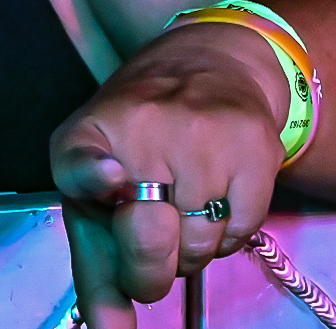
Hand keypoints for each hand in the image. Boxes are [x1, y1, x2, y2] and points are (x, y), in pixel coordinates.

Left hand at [49, 24, 287, 328]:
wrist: (203, 68)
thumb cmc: (136, 147)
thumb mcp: (96, 194)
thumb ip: (98, 266)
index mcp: (86, 137)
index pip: (83, 159)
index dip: (95, 175)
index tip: (113, 180)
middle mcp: (141, 125)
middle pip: (152, 241)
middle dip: (151, 267)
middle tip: (153, 238)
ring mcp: (200, 131)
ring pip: (200, 246)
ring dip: (192, 247)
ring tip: (184, 202)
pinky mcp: (252, 142)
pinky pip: (243, 231)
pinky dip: (230, 233)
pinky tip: (217, 194)